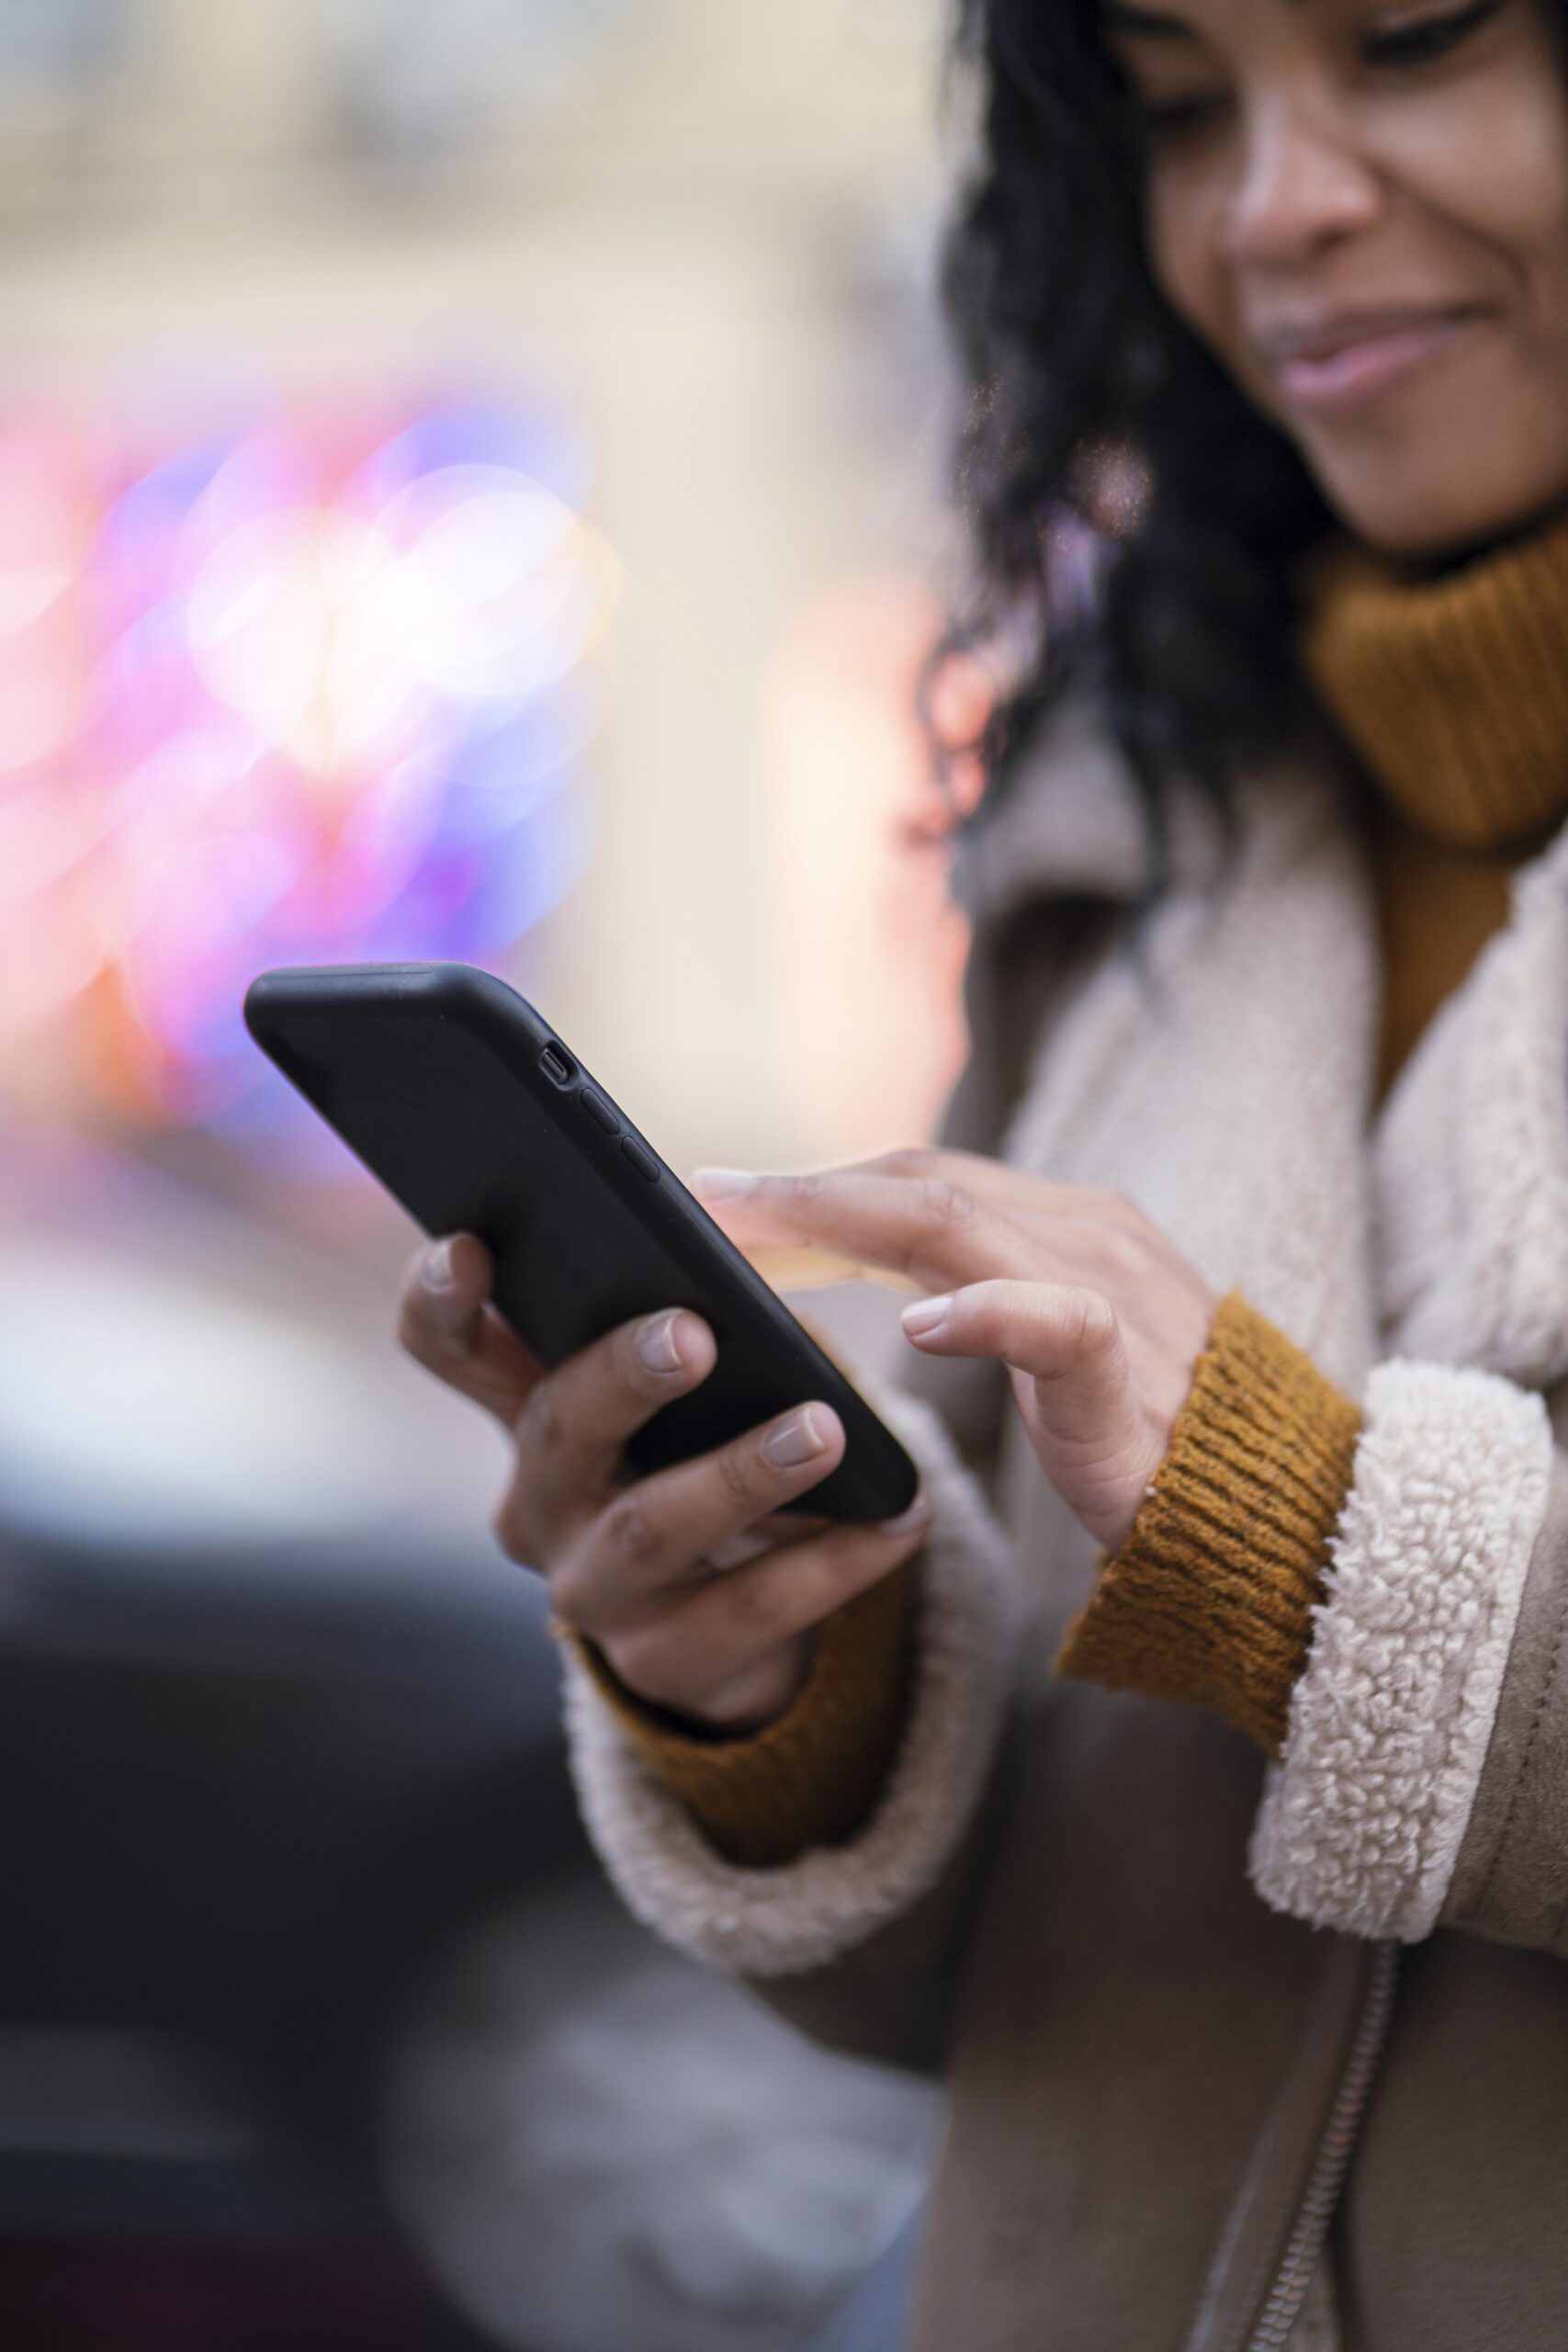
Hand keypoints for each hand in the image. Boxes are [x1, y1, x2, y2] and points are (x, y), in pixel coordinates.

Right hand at [396, 1234, 932, 1730]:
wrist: (729, 1625)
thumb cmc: (701, 1458)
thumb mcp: (671, 1396)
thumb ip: (671, 1325)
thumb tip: (746, 1234)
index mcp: (526, 1406)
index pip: (448, 1346)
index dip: (442, 1298)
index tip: (472, 1246)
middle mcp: (537, 1501)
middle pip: (557, 1427)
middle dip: (623, 1376)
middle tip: (693, 1334)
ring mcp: (589, 1589)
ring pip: (650, 1528)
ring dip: (738, 1474)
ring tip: (821, 1431)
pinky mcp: (661, 1662)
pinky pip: (750, 1608)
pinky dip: (833, 1562)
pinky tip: (896, 1520)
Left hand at [692, 1151, 1219, 1555]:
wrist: (1276, 1508)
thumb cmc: (1149, 1433)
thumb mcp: (1049, 1345)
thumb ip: (977, 1296)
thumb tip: (869, 1284)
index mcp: (1065, 1222)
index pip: (918, 1175)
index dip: (813, 1180)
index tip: (716, 1200)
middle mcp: (1087, 1231)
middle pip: (918, 1182)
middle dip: (799, 1188)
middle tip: (701, 1202)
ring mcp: (1112, 1291)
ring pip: (959, 1223)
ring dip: (839, 1217)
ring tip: (750, 1234)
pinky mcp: (1131, 1369)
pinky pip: (1056, 1323)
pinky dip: (986, 1312)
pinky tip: (919, 1323)